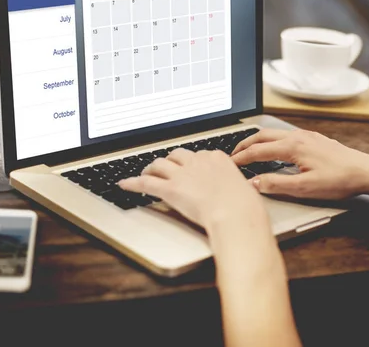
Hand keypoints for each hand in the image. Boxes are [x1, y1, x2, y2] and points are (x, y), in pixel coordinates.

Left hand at [119, 149, 268, 231]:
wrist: (235, 213)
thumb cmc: (243, 205)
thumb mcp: (243, 188)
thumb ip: (234, 185)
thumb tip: (235, 192)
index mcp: (216, 158)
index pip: (199, 154)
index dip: (191, 162)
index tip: (189, 167)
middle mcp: (197, 162)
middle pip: (177, 155)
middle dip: (170, 160)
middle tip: (166, 167)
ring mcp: (182, 174)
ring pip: (159, 164)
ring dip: (151, 168)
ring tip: (146, 172)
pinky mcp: (170, 189)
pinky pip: (146, 183)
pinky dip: (133, 183)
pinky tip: (125, 184)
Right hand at [232, 129, 368, 199]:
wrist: (366, 172)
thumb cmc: (339, 180)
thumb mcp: (305, 188)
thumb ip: (276, 184)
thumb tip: (253, 183)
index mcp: (293, 146)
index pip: (258, 151)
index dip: (241, 158)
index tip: (229, 165)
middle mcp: (297, 136)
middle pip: (262, 136)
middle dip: (244, 144)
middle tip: (232, 154)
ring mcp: (306, 135)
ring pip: (273, 133)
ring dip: (257, 141)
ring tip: (248, 150)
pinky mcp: (314, 138)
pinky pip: (285, 135)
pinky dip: (271, 140)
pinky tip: (273, 149)